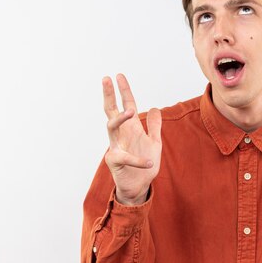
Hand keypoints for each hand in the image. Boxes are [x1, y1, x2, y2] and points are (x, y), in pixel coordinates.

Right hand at [103, 74, 161, 204]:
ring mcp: (115, 147)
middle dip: (109, 94)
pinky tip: (148, 161)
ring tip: (131, 111)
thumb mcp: (154, 142)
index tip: (119, 75)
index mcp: (130, 128)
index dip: (124, 91)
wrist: (139, 187)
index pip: (126, 105)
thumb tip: (156, 108)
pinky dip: (138, 160)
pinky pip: (125, 158)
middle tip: (106, 79)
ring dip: (121, 118)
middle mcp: (120, 135)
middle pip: (111, 111)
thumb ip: (154, 126)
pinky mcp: (114, 162)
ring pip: (111, 127)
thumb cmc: (144, 164)